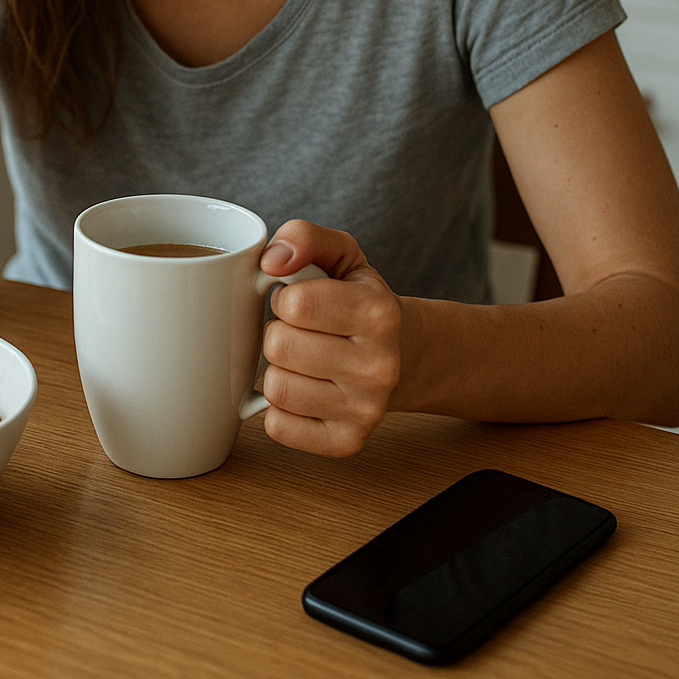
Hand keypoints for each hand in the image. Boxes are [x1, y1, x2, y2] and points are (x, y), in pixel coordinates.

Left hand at [258, 220, 401, 456]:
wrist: (406, 356)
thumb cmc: (360, 301)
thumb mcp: (341, 255)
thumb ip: (305, 237)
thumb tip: (271, 259)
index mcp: (379, 313)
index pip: (294, 304)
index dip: (285, 297)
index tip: (299, 299)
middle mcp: (379, 366)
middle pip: (280, 347)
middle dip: (279, 333)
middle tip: (301, 332)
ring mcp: (366, 410)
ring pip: (275, 389)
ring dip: (279, 370)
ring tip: (303, 360)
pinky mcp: (347, 442)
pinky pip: (277, 427)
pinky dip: (280, 408)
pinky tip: (304, 390)